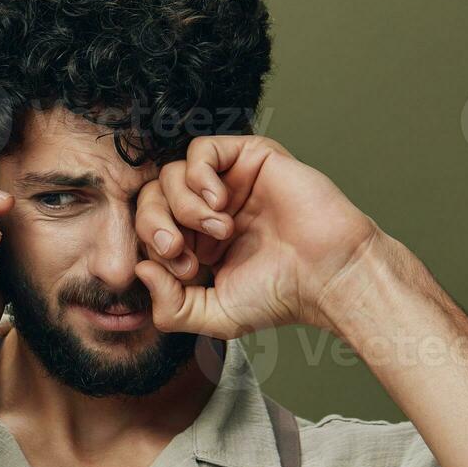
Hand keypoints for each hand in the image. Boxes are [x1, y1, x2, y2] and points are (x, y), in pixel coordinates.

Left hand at [134, 135, 380, 336]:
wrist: (327, 275)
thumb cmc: (280, 295)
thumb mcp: (213, 315)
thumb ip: (169, 307)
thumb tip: (140, 269)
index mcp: (197, 242)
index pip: (149, 228)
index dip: (152, 248)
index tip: (185, 272)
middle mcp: (209, 209)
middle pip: (152, 197)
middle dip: (155, 226)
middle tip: (179, 250)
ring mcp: (229, 182)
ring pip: (171, 174)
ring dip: (183, 206)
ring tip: (218, 231)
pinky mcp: (248, 158)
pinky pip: (200, 151)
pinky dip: (198, 176)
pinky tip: (218, 203)